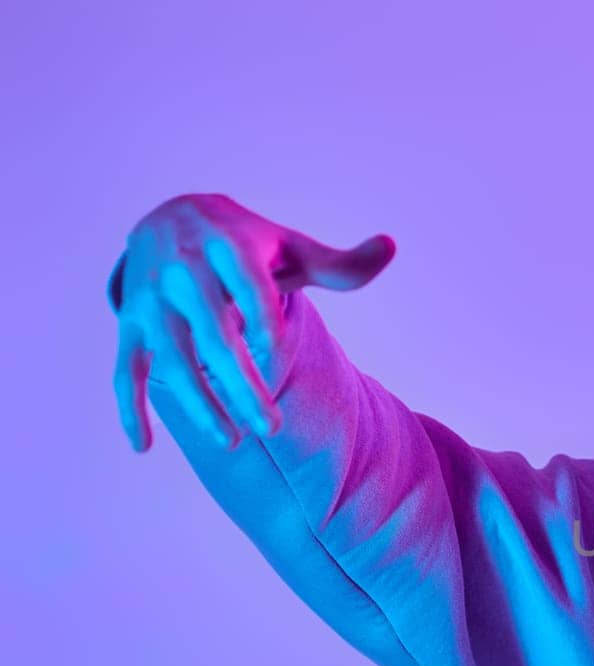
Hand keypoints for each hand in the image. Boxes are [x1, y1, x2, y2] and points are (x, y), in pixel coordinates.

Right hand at [109, 193, 395, 451]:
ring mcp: (152, 300)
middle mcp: (184, 270)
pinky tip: (144, 446)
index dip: (267, 322)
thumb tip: (391, 247)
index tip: (282, 355)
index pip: (251, 287)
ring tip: (232, 444)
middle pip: (214, 334)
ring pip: (170, 357)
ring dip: (198, 402)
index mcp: (229, 246)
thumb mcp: (291, 244)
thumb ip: (340, 263)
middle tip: (271, 429)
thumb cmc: (247, 241)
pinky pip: (125, 369)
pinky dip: (128, 407)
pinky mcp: (131, 323)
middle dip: (241, 384)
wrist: (170, 214)